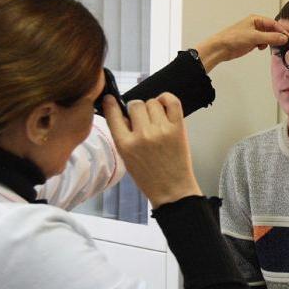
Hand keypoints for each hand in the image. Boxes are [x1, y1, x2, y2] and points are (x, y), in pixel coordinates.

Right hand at [104, 93, 201, 207]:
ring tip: (154, 119)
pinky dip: (166, 99)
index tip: (110, 99)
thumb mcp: (126, 158)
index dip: (111, 104)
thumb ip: (122, 135)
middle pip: (135, 105)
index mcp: (126, 145)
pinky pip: (171, 101)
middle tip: (140, 119)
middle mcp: (143, 135)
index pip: (113, 114)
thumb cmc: (148, 177)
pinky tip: (163, 105)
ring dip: (152, 107)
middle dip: (135, 109)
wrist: (171, 190)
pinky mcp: (178, 128)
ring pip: (152, 102)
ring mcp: (161, 130)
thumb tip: (123, 113)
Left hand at [194, 15, 288, 72]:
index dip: (285, 31)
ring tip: (288, 46)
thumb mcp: (254, 37)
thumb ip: (270, 38)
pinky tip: (265, 49)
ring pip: (270, 36)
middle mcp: (256, 25)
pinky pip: (264, 42)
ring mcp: (254, 33)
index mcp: (256, 19)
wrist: (220, 48)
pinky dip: (268, 45)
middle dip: (287, 33)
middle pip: (275, 29)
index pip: (275, 24)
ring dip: (278, 41)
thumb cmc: (234, 38)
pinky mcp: (252, 42)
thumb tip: (285, 38)